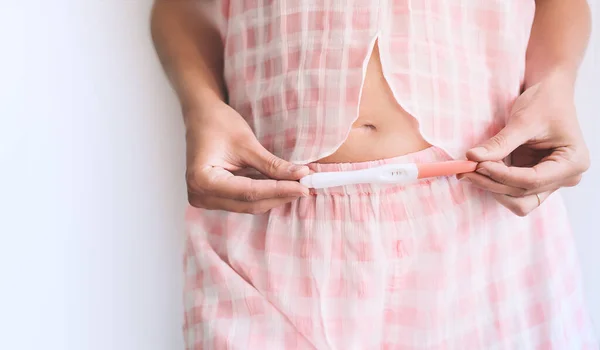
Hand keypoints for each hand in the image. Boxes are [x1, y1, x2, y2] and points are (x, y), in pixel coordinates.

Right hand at [184, 101, 309, 213]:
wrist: (201, 116)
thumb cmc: (218, 123)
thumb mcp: (247, 143)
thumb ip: (272, 165)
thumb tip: (300, 176)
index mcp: (202, 181)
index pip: (248, 192)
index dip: (279, 190)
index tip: (303, 187)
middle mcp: (200, 195)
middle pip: (248, 203)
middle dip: (278, 195)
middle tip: (304, 186)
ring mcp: (205, 198)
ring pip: (248, 205)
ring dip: (273, 196)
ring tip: (296, 185)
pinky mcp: (214, 197)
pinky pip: (243, 200)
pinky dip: (263, 193)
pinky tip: (281, 185)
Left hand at [460, 70, 589, 215]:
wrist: (550, 94)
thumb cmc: (545, 102)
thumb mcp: (523, 120)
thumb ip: (500, 143)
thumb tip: (472, 157)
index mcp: (572, 163)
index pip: (532, 180)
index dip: (501, 175)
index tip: (477, 164)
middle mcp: (565, 178)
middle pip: (523, 193)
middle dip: (492, 183)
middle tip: (467, 169)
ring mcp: (550, 182)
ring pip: (517, 199)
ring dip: (492, 187)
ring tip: (471, 170)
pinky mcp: (535, 179)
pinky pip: (513, 190)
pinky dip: (495, 182)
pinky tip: (480, 168)